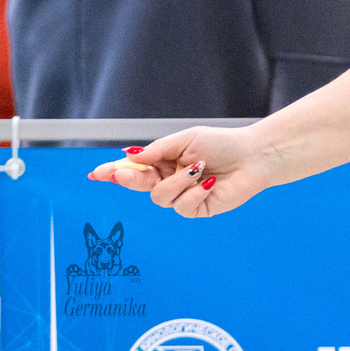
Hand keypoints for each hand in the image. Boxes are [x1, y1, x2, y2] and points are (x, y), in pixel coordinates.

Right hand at [86, 125, 276, 217]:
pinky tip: (208, 184)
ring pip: (161, 197)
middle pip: (140, 185)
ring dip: (178, 181)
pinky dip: (193, 194)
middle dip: (128, 180)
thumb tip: (128, 156)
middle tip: (120, 174)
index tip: (97, 173)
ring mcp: (184, 196)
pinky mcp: (199, 209)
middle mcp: (171, 180)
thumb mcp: (184, 141)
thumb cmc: (220, 144)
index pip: (134, 168)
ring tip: (198, 169)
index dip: (114, 171)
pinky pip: (183, 207)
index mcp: (164, 162)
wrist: (252, 156)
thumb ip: (156, 151)